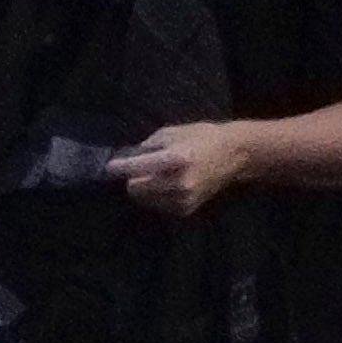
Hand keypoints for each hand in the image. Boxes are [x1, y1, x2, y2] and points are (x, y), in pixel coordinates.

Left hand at [90, 117, 257, 217]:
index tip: (108, 168)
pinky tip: (166, 185)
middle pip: (136, 188)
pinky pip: (157, 206)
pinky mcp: (185, 210)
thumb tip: (129, 158)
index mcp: (177, 159)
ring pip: (144, 200)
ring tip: (155, 176)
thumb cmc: (202, 137)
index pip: (138, 167)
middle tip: (137, 169)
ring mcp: (183, 199)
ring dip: (143, 189)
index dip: (120, 167)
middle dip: (133, 179)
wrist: (233, 155)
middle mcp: (179, 183)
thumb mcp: (174, 132)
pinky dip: (155, 197)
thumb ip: (149, 145)